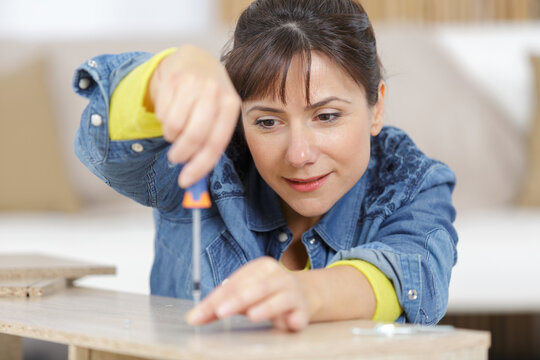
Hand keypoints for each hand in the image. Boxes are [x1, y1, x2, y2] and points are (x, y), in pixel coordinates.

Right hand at [148, 45, 240, 187]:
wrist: (194, 60)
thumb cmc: (208, 97)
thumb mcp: (218, 114)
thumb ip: (210, 142)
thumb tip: (194, 180)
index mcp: (231, 105)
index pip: (216, 143)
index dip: (200, 166)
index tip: (186, 181)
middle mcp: (215, 92)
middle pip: (194, 136)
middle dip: (182, 154)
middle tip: (176, 158)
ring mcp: (193, 84)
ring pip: (174, 127)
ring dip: (171, 136)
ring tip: (176, 129)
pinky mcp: (173, 79)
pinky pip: (162, 114)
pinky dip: (163, 120)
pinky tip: (171, 111)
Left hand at [185, 257, 318, 331]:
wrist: (302, 296)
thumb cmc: (265, 295)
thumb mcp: (242, 295)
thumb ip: (219, 304)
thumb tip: (193, 317)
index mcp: (261, 267)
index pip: (235, 283)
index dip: (216, 299)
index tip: (197, 315)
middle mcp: (279, 277)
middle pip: (256, 288)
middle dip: (237, 300)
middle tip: (220, 312)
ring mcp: (293, 293)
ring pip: (279, 299)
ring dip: (266, 308)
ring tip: (252, 315)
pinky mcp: (304, 311)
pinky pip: (300, 315)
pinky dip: (294, 319)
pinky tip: (289, 324)